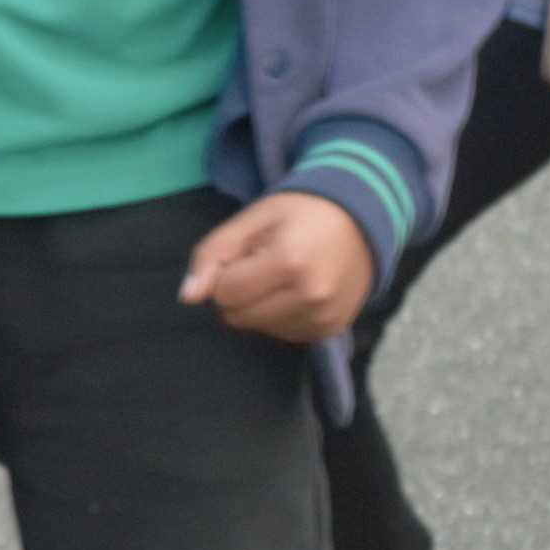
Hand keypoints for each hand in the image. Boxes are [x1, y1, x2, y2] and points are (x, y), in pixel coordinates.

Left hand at [183, 188, 377, 341]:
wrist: (362, 220)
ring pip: (255, 329)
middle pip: (236, 317)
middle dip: (236, 292)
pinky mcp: (329, 330)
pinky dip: (276, 316)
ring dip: (256, 306)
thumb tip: (187, 297)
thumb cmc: (299, 214)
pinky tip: (294, 290)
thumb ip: (212, 254)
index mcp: (290, 261)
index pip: (224, 293)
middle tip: (262, 263)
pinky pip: (278, 335)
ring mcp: (323, 318)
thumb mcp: (252, 220)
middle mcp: (311, 296)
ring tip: (281, 275)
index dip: (224, 273)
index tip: (246, 253)